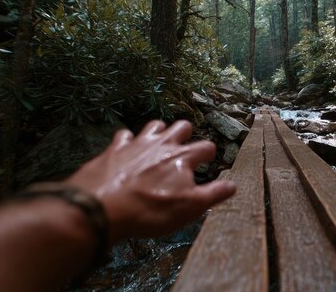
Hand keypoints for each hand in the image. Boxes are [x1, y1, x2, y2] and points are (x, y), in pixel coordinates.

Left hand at [66, 120, 235, 243]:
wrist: (102, 206)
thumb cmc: (150, 209)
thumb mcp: (189, 208)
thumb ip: (213, 194)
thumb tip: (233, 185)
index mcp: (183, 157)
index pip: (205, 147)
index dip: (209, 153)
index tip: (209, 159)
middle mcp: (162, 144)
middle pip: (181, 126)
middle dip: (186, 133)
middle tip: (185, 144)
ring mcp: (137, 144)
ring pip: (154, 125)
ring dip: (159, 131)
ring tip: (159, 141)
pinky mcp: (114, 149)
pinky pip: (124, 136)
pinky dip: (127, 140)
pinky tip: (126, 148)